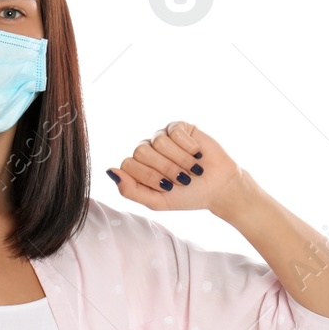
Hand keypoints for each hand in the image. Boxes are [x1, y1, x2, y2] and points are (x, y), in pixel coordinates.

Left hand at [108, 121, 248, 213]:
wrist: (218, 188)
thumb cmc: (187, 196)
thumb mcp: (157, 201)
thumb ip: (130, 191)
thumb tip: (110, 171)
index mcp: (138, 167)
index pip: (128, 164)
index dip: (150, 177)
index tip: (168, 187)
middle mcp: (147, 149)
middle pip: (141, 151)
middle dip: (165, 169)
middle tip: (183, 178)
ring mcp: (162, 137)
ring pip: (159, 141)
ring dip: (179, 160)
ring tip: (193, 169)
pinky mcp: (179, 128)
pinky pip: (175, 132)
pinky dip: (188, 147)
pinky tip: (198, 154)